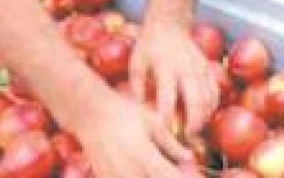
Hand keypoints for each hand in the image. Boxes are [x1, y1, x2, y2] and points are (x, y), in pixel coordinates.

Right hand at [71, 89, 191, 177]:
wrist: (90, 114)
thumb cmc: (124, 113)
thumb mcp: (152, 122)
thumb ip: (171, 143)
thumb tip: (189, 157)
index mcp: (144, 155)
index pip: (171, 177)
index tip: (193, 175)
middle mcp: (129, 171)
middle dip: (169, 176)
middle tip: (173, 168)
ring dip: (153, 177)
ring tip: (157, 165)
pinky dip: (138, 176)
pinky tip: (141, 167)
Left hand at [130, 18, 220, 134]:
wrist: (169, 24)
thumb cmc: (148, 46)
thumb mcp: (136, 64)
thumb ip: (137, 89)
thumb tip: (139, 114)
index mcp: (165, 67)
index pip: (168, 96)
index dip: (167, 115)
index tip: (164, 131)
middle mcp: (186, 68)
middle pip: (196, 100)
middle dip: (193, 122)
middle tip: (187, 138)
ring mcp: (200, 68)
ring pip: (209, 98)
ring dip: (204, 117)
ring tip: (195, 131)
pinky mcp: (208, 68)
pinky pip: (215, 91)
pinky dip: (212, 107)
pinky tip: (204, 116)